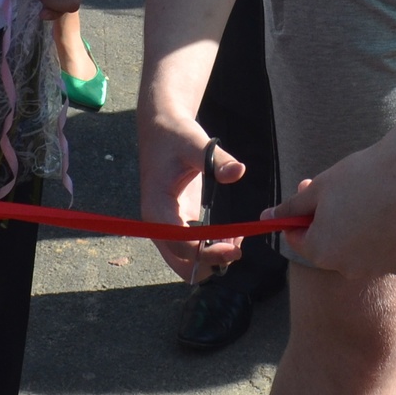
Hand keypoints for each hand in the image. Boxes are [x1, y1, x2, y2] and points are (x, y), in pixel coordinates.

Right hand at [139, 109, 246, 280]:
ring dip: (212, 259)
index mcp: (157, 208)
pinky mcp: (177, 224)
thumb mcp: (195, 142)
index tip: (235, 247)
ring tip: (236, 239)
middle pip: (181, 264)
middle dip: (211, 262)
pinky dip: (211, 251)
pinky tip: (231, 235)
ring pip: (187, 263)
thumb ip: (216, 159)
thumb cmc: (176, 136)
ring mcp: (166, 227)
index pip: (179, 244)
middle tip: (238, 244)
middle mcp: (158, 224)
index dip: (207, 252)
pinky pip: (192, 251)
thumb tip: (238, 171)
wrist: (162, 130)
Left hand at [265, 133, 395, 278]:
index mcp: (320, 251)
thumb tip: (266, 217)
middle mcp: (347, 268)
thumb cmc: (362, 175)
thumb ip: (292, 208)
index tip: (313, 201)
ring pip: (359, 253)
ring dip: (358, 235)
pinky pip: (385, 254)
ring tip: (372, 202)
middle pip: (330, 249)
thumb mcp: (319, 187)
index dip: (302, 219)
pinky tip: (392, 214)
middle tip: (345, 196)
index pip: (300, 241)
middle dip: (331, 226)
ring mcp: (377, 268)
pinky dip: (385, 239)